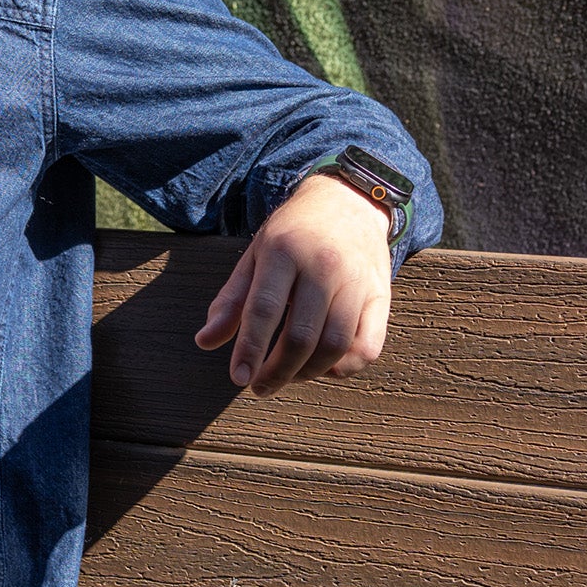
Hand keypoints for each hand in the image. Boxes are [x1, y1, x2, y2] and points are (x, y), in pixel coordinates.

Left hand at [194, 174, 393, 395]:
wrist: (347, 200)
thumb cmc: (294, 234)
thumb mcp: (255, 255)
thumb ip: (231, 300)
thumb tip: (205, 342)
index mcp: (284, 251)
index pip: (264, 309)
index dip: (250, 349)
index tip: (239, 378)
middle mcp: (324, 265)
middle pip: (301, 336)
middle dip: (277, 371)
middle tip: (260, 385)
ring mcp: (357, 280)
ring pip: (335, 346)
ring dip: (307, 373)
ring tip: (288, 375)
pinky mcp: (380, 295)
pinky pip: (368, 347)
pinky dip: (345, 368)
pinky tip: (324, 367)